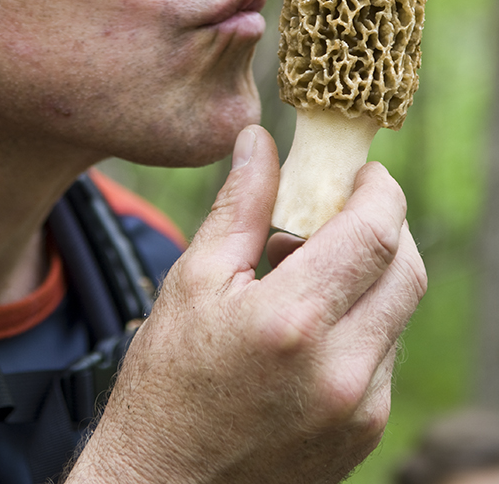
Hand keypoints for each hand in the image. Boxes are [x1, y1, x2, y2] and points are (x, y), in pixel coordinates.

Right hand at [67, 125, 426, 483]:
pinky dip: (364, 320)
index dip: (379, 189)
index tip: (362, 171)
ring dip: (373, 274)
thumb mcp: (195, 277)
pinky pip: (385, 355)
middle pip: (406, 269)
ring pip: (399, 311)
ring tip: (314, 271)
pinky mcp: (365, 434)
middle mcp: (342, 370)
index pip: (376, 232)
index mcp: (293, 320)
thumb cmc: (168, 379)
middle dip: (386, 226)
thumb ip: (240, 203)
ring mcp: (361, 409)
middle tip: (345, 209)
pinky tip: (316, 321)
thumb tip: (260, 140)